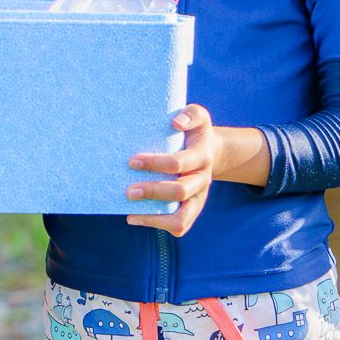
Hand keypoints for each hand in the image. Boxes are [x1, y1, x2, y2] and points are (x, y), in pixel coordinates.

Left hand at [127, 105, 264, 236]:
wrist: (210, 150)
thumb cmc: (194, 132)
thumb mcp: (198, 116)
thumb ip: (190, 114)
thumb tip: (176, 122)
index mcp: (202, 157)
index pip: (179, 163)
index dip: (155, 164)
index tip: (132, 161)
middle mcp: (202, 180)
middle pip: (180, 192)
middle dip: (153, 192)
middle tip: (129, 191)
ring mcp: (198, 198)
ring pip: (182, 218)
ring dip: (155, 218)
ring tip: (132, 214)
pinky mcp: (192, 210)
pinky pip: (180, 226)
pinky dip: (158, 225)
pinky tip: (136, 218)